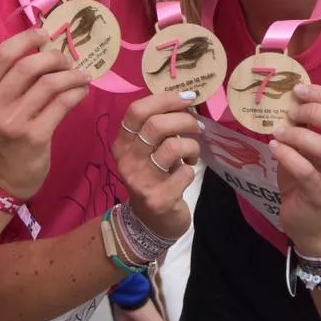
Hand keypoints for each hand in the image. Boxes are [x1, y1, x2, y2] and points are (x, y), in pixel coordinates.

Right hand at [0, 29, 91, 200]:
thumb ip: (4, 83)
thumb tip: (39, 50)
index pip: (1, 56)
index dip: (24, 39)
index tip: (43, 34)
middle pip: (27, 67)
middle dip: (52, 57)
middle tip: (65, 60)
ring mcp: (14, 123)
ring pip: (49, 84)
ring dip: (70, 74)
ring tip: (80, 74)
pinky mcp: (36, 137)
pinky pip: (62, 104)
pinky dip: (77, 92)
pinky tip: (82, 91)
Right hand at [114, 92, 200, 240]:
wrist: (151, 223)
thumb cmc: (154, 178)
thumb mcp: (147, 151)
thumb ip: (158, 128)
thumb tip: (186, 101)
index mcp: (122, 143)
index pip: (137, 110)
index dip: (165, 98)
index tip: (188, 98)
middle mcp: (127, 160)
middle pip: (156, 125)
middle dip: (184, 121)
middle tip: (197, 127)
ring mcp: (141, 181)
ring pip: (172, 146)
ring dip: (191, 146)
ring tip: (192, 154)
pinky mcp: (158, 199)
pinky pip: (184, 173)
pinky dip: (191, 170)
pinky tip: (186, 174)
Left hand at [272, 84, 320, 257]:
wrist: (311, 224)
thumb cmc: (307, 180)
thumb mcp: (306, 149)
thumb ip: (303, 127)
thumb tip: (288, 99)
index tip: (298, 90)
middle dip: (314, 111)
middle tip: (291, 112)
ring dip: (297, 135)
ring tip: (278, 132)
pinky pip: (306, 171)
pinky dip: (288, 155)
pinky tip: (274, 148)